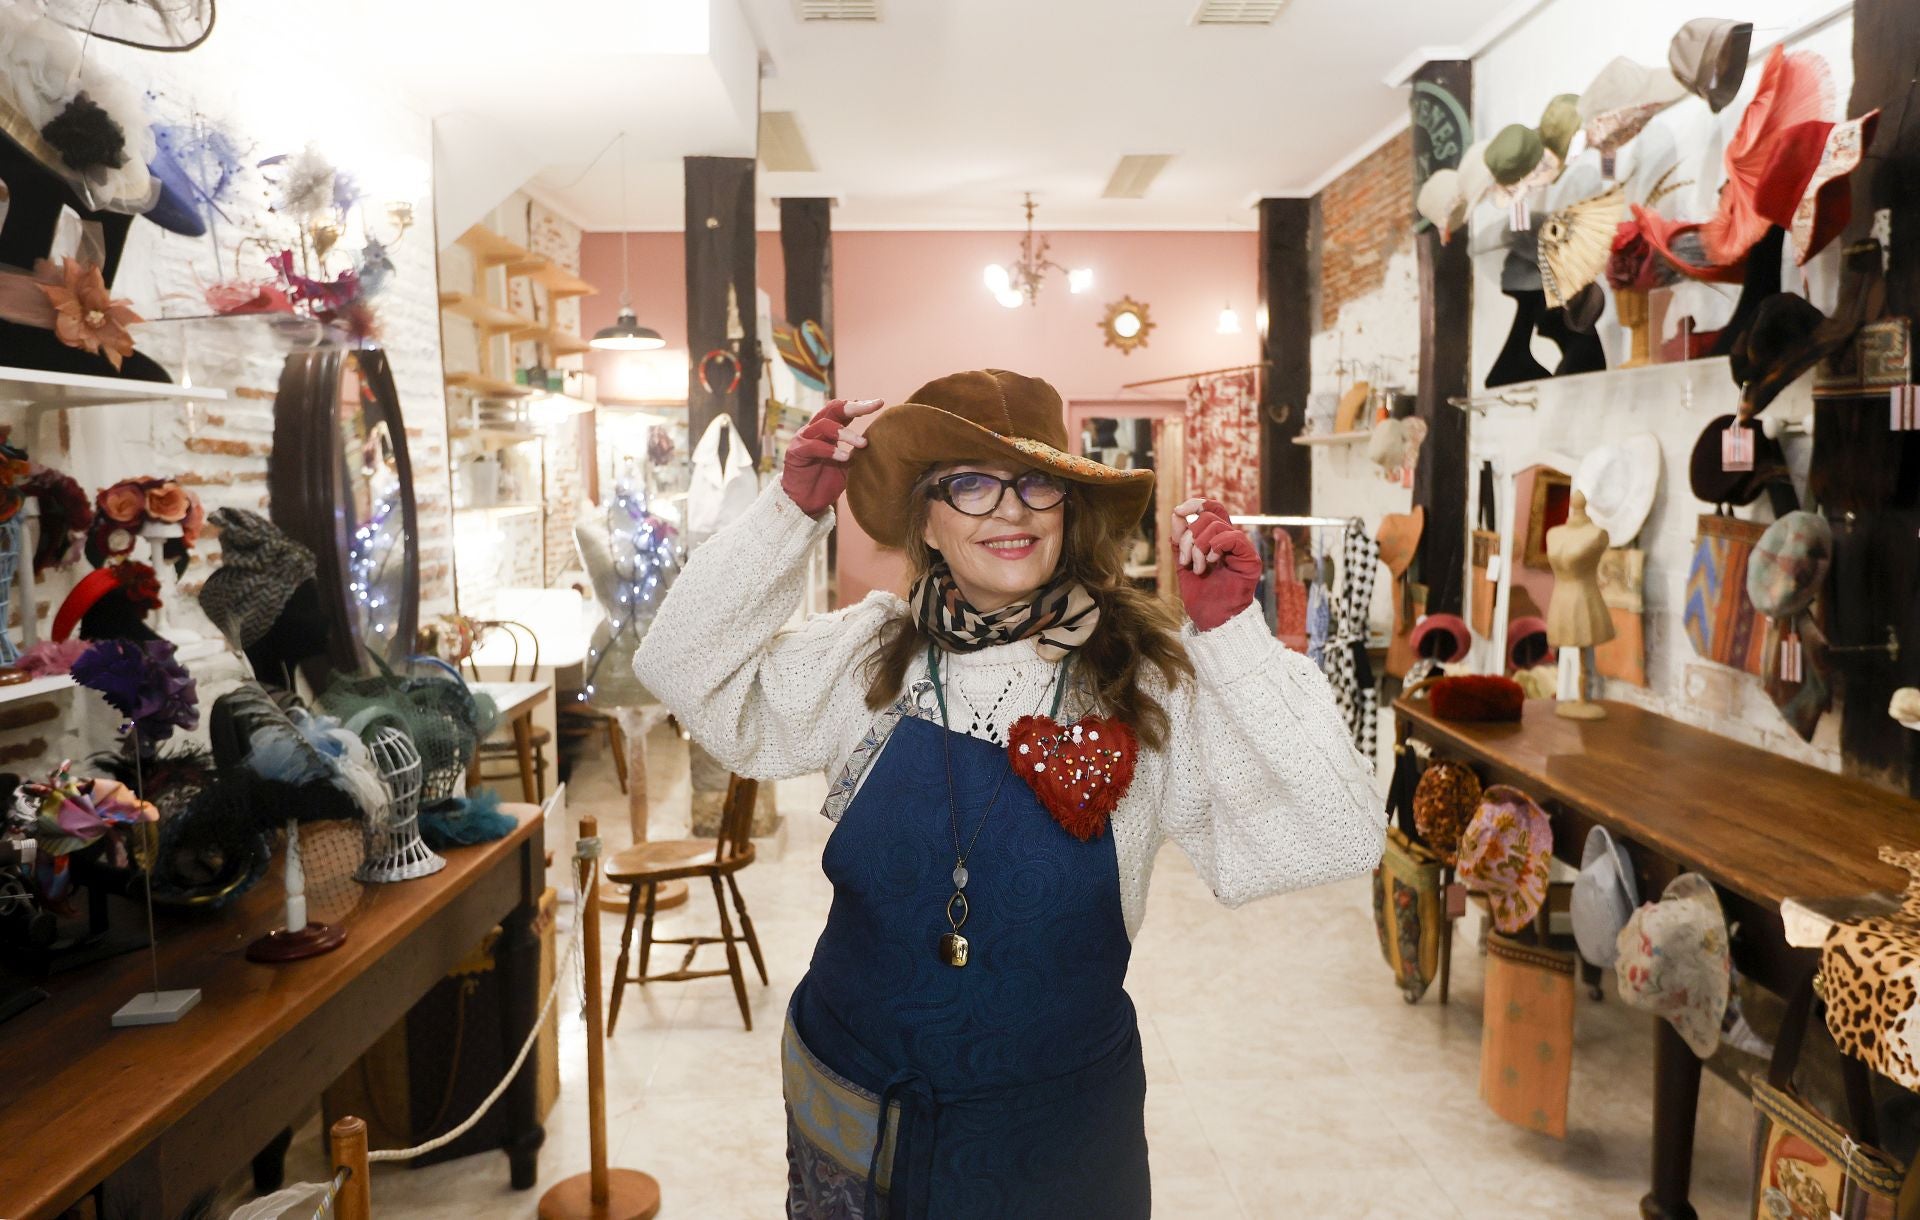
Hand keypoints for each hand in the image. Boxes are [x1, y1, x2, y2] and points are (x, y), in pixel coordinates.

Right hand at [783, 398, 883, 516]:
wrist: (805, 503)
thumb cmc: (826, 483)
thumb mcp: (849, 467)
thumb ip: (860, 454)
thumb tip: (884, 446)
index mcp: (829, 430)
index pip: (844, 411)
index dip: (861, 405)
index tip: (880, 403)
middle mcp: (815, 429)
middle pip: (833, 408)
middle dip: (854, 406)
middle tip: (871, 408)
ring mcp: (803, 438)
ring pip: (824, 425)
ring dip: (845, 433)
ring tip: (862, 444)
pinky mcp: (795, 452)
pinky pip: (813, 446)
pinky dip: (830, 450)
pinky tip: (844, 458)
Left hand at [1172, 497, 1259, 631]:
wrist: (1212, 619)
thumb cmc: (1201, 595)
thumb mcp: (1183, 563)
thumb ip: (1179, 540)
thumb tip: (1177, 514)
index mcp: (1215, 539)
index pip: (1211, 508)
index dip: (1195, 504)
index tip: (1178, 511)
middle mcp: (1230, 540)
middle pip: (1209, 516)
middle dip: (1189, 537)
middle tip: (1186, 560)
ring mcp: (1240, 548)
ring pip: (1217, 525)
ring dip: (1199, 546)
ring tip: (1198, 568)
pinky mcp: (1250, 559)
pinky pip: (1233, 537)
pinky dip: (1216, 546)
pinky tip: (1211, 562)